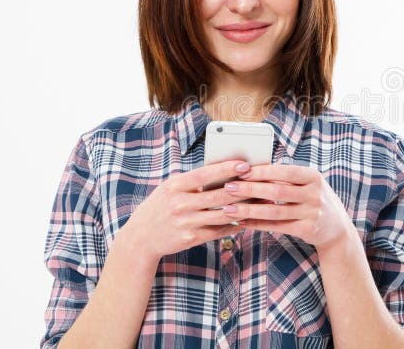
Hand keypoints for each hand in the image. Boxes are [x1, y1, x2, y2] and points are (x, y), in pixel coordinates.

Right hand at [119, 160, 251, 261]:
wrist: (141, 237)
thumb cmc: (160, 207)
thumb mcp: (170, 188)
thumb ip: (192, 181)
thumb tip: (221, 170)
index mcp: (175, 186)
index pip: (205, 174)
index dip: (226, 168)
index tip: (244, 164)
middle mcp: (181, 203)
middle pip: (218, 194)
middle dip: (243, 188)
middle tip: (262, 183)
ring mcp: (186, 222)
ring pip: (222, 213)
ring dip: (244, 208)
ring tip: (261, 202)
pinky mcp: (191, 238)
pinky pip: (218, 231)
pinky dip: (234, 225)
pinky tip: (246, 220)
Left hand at [220, 164, 355, 250]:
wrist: (337, 229)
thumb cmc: (314, 200)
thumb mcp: (309, 184)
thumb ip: (287, 178)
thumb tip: (252, 170)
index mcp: (313, 176)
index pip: (284, 172)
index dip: (262, 171)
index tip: (241, 171)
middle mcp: (314, 194)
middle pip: (276, 191)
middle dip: (250, 189)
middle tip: (228, 187)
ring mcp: (312, 213)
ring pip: (274, 211)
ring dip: (248, 210)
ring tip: (228, 209)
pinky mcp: (307, 230)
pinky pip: (277, 226)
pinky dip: (257, 224)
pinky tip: (242, 223)